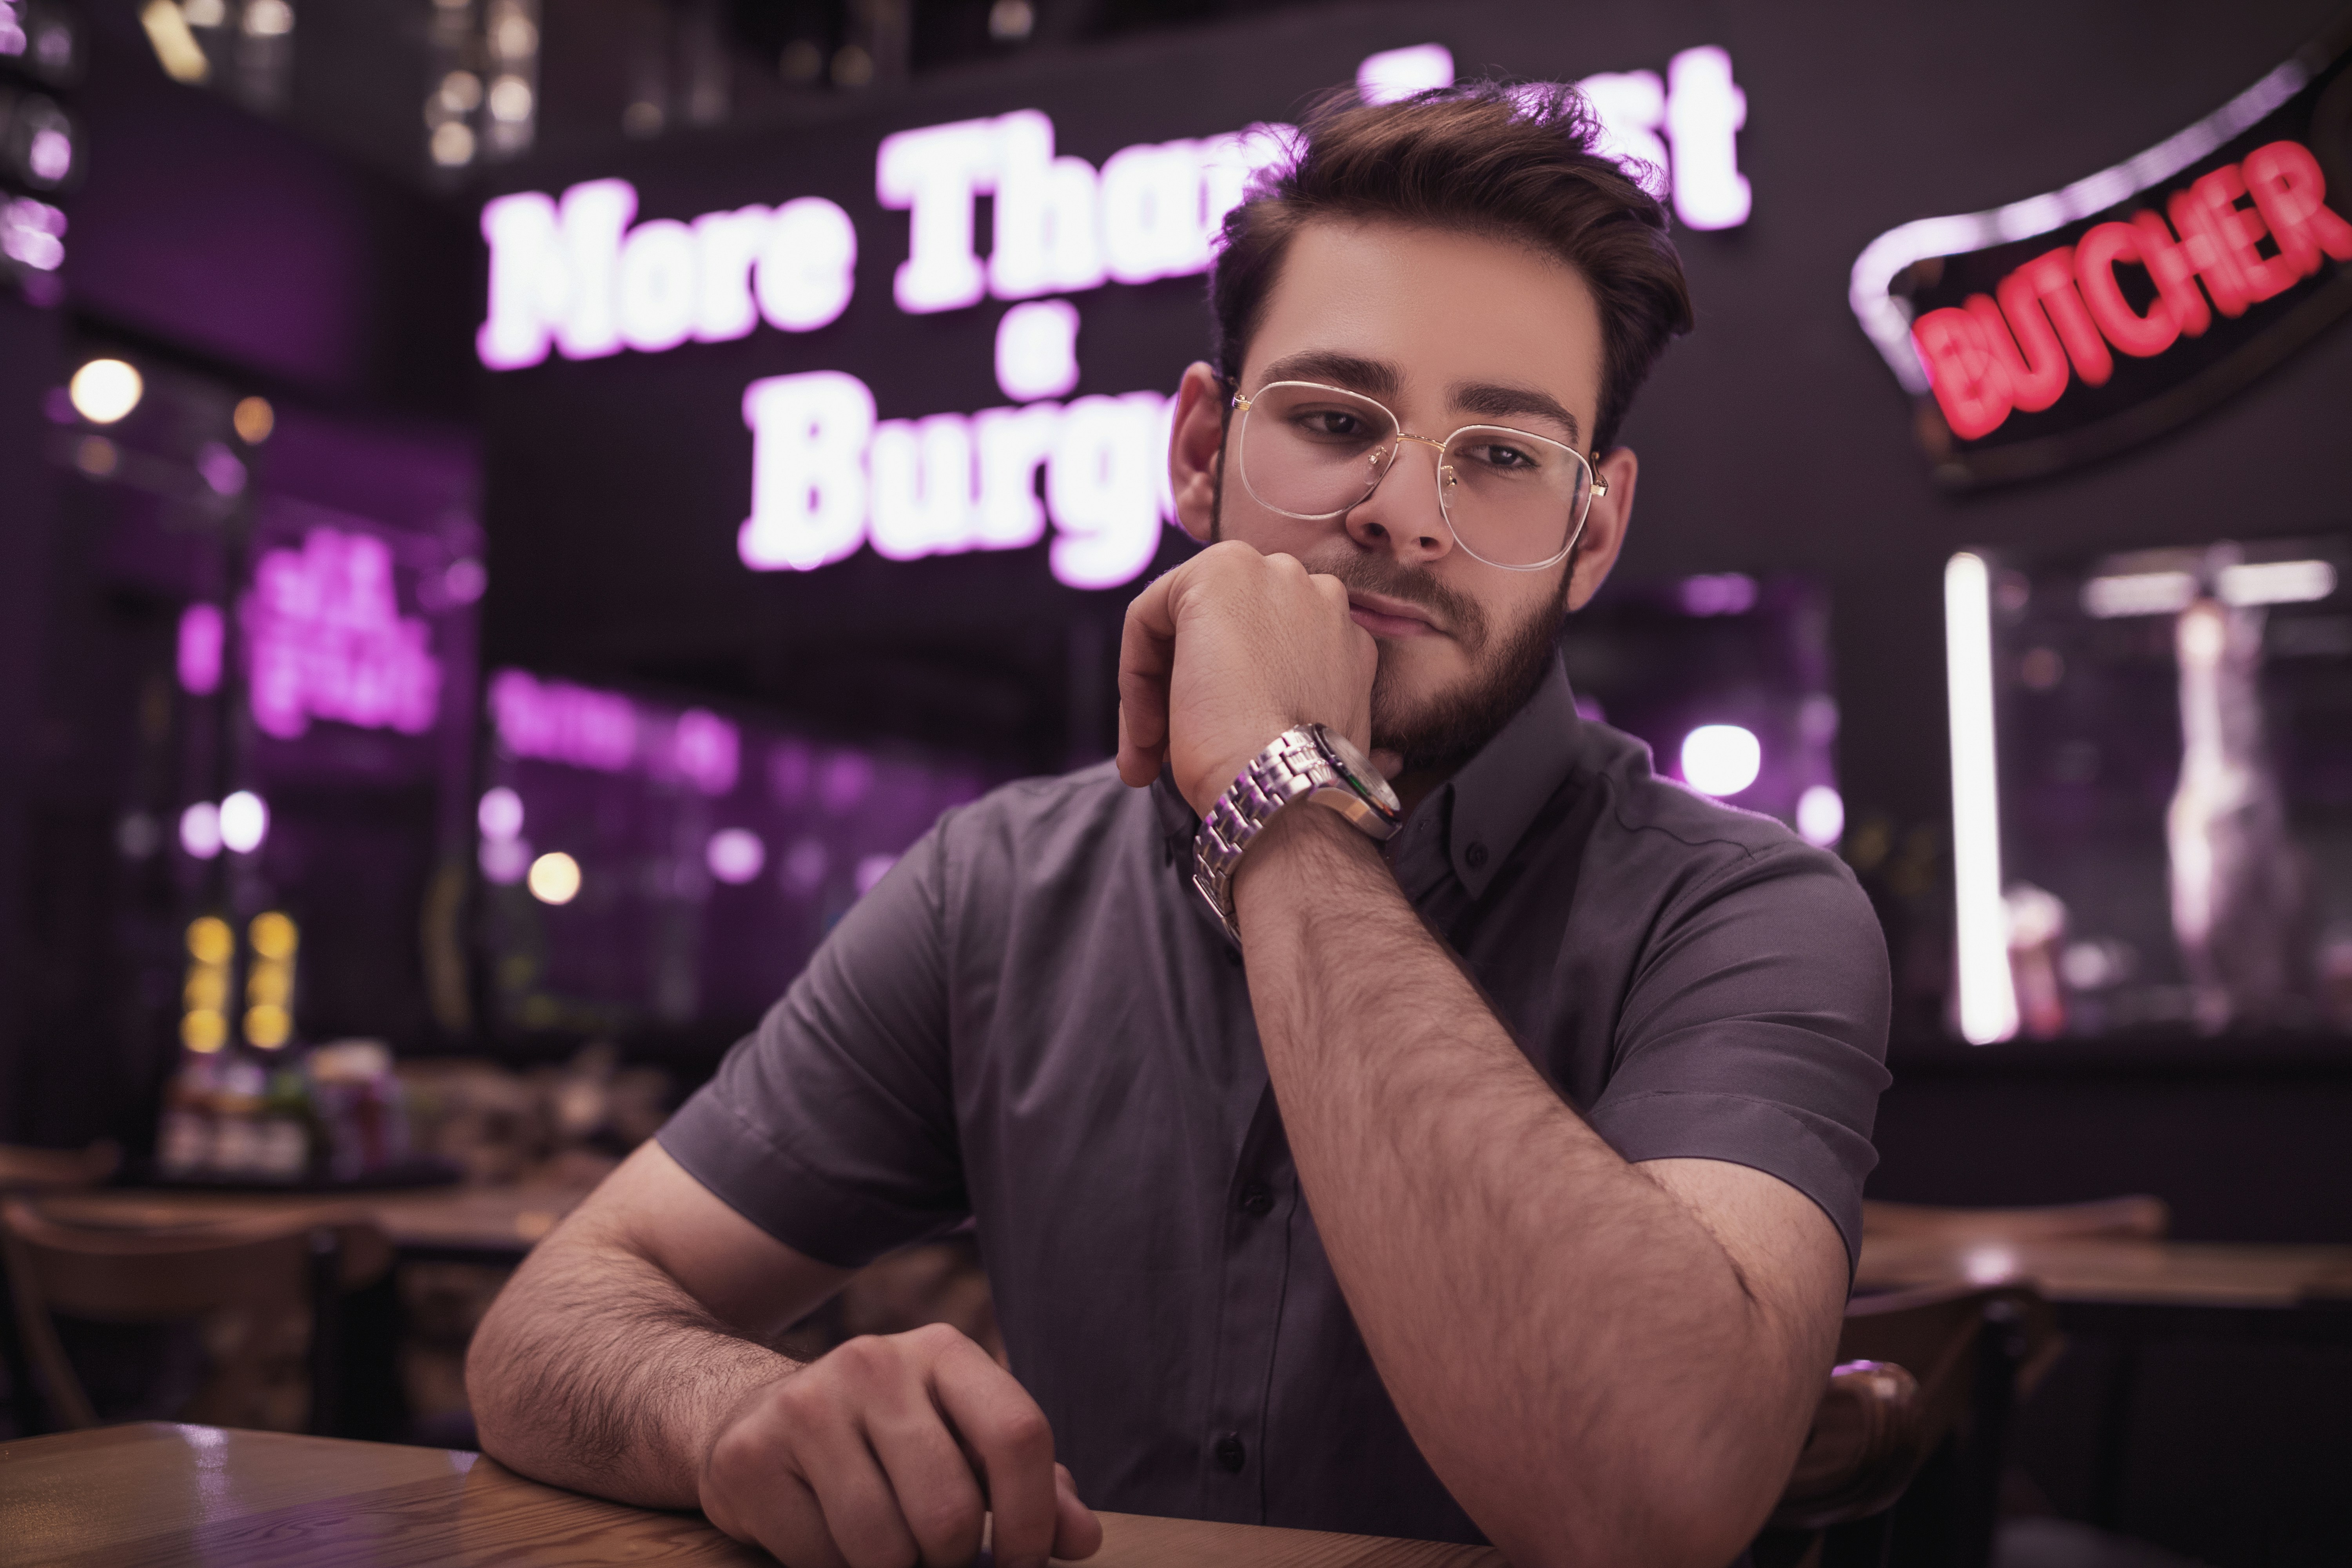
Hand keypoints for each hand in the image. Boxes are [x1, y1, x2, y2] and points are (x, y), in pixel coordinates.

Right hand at [698, 1323, 1101, 1567]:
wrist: (758, 1420)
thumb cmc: (887, 1445)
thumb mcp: (964, 1446)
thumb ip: (1032, 1488)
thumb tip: (1083, 1540)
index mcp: (945, 1352)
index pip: (1018, 1434)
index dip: (1033, 1520)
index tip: (1022, 1563)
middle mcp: (877, 1362)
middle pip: (951, 1511)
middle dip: (950, 1560)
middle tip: (934, 1556)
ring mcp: (809, 1403)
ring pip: (885, 1548)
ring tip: (882, 1544)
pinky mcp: (753, 1455)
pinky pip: (821, 1558)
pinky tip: (824, 1533)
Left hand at [1117, 541, 1378, 815]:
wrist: (1285, 786)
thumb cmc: (1289, 778)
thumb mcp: (1297, 726)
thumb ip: (1275, 693)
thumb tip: (1226, 703)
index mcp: (1340, 632)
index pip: (1258, 651)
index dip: (1218, 703)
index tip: (1198, 755)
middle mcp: (1314, 589)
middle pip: (1221, 633)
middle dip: (1183, 692)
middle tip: (1162, 754)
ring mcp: (1272, 574)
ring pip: (1183, 624)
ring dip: (1158, 689)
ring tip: (1148, 752)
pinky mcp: (1218, 573)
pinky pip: (1149, 615)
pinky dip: (1135, 673)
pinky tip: (1143, 734)